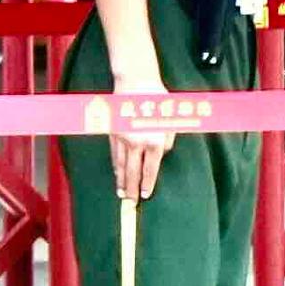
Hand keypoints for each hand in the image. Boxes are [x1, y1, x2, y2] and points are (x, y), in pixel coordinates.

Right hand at [110, 60, 171, 204]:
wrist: (136, 81)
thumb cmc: (157, 99)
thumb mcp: (171, 119)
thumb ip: (168, 139)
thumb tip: (162, 153)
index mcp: (154, 142)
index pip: (150, 170)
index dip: (147, 184)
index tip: (145, 195)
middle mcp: (137, 143)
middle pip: (133, 172)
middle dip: (132, 189)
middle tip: (130, 204)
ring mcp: (123, 138)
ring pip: (121, 165)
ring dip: (122, 181)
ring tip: (121, 193)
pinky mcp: (113, 131)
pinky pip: (114, 154)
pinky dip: (115, 166)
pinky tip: (116, 173)